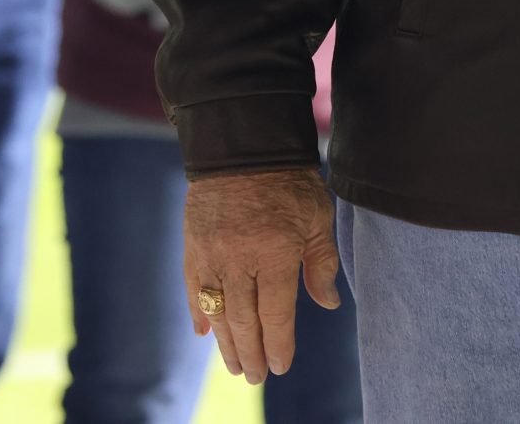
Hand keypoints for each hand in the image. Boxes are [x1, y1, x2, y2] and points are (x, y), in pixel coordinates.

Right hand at [183, 168, 340, 384]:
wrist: (241, 142)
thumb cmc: (288, 179)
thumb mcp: (316, 216)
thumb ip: (321, 262)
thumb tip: (327, 303)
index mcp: (274, 251)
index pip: (275, 313)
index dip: (279, 344)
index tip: (281, 366)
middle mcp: (238, 257)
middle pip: (243, 320)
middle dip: (250, 353)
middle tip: (255, 377)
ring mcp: (211, 251)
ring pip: (215, 310)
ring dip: (225, 343)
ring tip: (233, 365)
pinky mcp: (192, 243)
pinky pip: (193, 286)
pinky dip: (198, 312)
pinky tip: (204, 333)